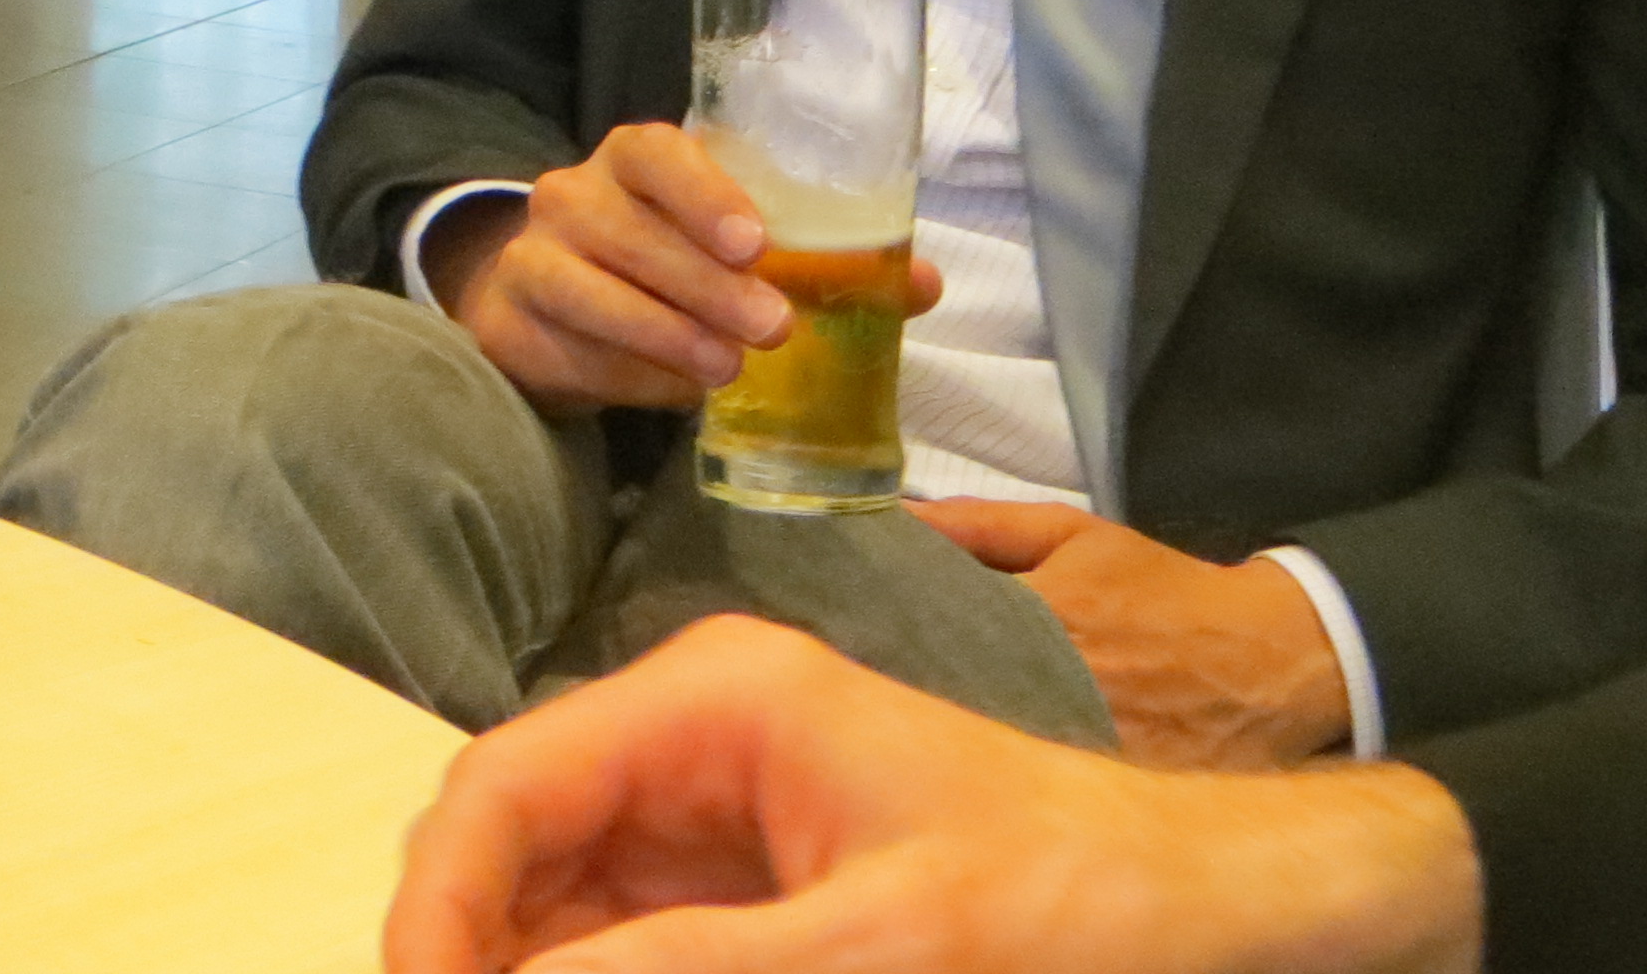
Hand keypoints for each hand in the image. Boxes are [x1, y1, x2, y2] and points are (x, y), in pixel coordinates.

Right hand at [379, 613, 1482, 973]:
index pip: (501, 784)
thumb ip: (686, 968)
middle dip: (471, 951)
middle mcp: (690, 739)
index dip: (435, 908)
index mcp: (712, 700)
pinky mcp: (745, 889)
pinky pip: (626, 944)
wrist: (1211, 909)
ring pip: (556, 911)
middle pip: (511, 848)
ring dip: (527, 969)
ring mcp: (713, 815)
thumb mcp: (881, 945)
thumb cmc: (1071, 899)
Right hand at [435, 126, 797, 416]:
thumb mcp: (698, 235)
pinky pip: (571, 353)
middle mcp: (567, 197)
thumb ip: (748, 250)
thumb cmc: (656, 260)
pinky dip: (633, 377)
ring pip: (590, 295)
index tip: (752, 245)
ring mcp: (527, 258)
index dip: (705, 196)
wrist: (550, 304)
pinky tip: (678, 390)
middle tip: (770, 327)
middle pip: (630, 235)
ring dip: (667, 335)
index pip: (656, 155)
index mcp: (626, 160)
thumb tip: (835, 286)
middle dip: (707, 286)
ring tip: (726, 367)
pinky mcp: (505, 325)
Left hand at [910, 503, 1353, 767]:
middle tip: (866, 675)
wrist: (1269, 665)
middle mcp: (1047, 690)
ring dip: (940, 730)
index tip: (836, 625)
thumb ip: (975, 527)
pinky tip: (978, 758)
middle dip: (896, 685)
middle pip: (935, 697)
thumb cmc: (1165, 592)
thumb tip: (890, 520)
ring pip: (970, 746)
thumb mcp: (1072, 535)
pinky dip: (994, 768)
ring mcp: (1069, 749)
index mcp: (1035, 619)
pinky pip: (1019, 782)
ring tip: (915, 719)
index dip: (868, 635)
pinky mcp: (1095, 794)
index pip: (918, 632)